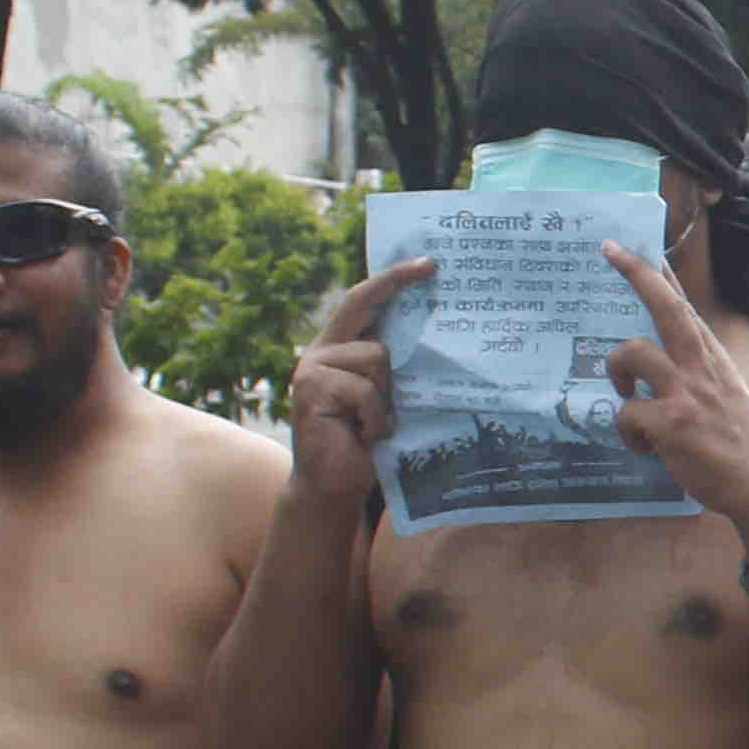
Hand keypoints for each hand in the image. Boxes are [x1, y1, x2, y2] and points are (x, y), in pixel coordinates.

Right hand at [285, 260, 426, 506]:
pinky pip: (364, 389)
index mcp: (339, 347)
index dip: (393, 278)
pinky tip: (363, 434)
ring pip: (377, 355)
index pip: (363, 301)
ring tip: (375, 422)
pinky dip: (374, 416)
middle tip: (433, 268)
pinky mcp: (312, 389)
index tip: (429, 263)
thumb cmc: (365, 441)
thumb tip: (436, 332)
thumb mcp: (385, 396)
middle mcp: (322, 350)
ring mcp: (313, 368)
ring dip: (386, 394)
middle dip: (397, 282)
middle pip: (362, 304)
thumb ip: (393, 366)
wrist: (332, 485)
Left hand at [596, 247, 748, 542]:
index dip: (658, 274)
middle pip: (664, 306)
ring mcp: (687, 391)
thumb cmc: (740, 445)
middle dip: (636, 273)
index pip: (683, 305)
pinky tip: (646, 447)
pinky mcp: (672, 422)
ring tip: (625, 393)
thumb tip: (655, 363)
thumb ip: (695, 373)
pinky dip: (628, 432)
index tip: (634, 246)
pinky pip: (626, 412)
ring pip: (630, 353)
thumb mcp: (726, 395)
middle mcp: (702, 366)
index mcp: (713, 358)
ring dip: (617, 372)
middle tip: (607, 250)